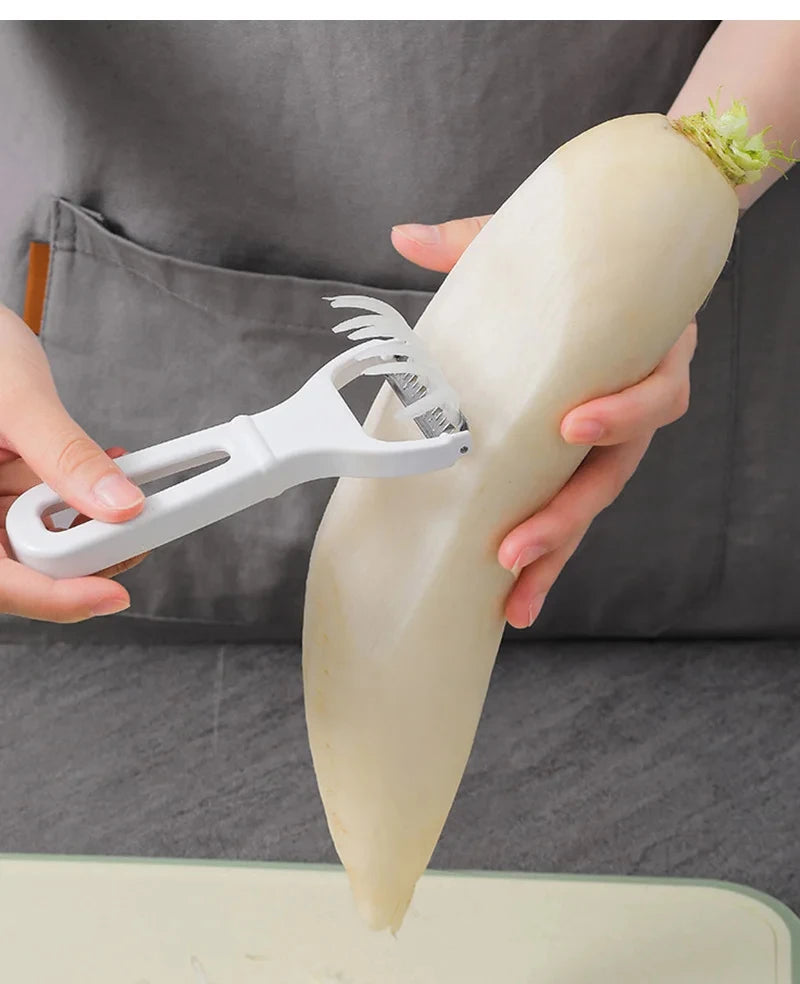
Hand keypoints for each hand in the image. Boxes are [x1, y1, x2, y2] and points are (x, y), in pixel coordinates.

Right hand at [0, 303, 145, 621]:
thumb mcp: (18, 399)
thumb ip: (66, 455)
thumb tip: (122, 504)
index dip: (55, 597)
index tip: (112, 595)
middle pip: (21, 569)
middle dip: (84, 558)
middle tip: (135, 534)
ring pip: (38, 543)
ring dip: (89, 526)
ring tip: (126, 494)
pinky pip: (43, 508)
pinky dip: (81, 497)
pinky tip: (108, 471)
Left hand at [391, 219, 695, 629]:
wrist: (626, 276)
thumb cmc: (585, 271)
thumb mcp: (536, 249)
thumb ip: (477, 242)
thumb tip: (403, 234)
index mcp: (643, 349)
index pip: (655, 388)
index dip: (622, 412)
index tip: (569, 427)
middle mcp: (636, 404)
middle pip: (617, 471)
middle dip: (567, 515)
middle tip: (515, 546)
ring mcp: (611, 442)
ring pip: (593, 506)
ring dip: (555, 552)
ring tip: (514, 593)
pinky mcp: (581, 465)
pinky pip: (571, 513)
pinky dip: (547, 555)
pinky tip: (512, 595)